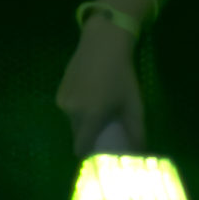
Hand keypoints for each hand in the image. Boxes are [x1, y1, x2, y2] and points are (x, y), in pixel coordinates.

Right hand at [53, 16, 144, 157]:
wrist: (102, 45)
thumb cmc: (122, 76)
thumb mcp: (134, 106)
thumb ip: (136, 132)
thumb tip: (139, 153)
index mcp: (90, 117)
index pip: (81, 148)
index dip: (89, 154)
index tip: (101, 153)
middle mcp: (71, 111)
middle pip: (78, 134)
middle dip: (89, 136)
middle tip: (105, 129)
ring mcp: (62, 100)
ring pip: (72, 120)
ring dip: (84, 121)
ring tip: (100, 109)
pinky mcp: (59, 90)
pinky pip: (68, 108)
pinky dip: (78, 108)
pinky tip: (91, 95)